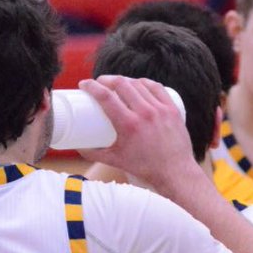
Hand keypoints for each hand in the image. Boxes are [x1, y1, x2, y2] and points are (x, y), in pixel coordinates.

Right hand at [77, 76, 198, 188]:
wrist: (175, 172)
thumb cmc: (145, 168)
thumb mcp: (115, 160)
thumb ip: (94, 154)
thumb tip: (77, 146)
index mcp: (128, 125)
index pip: (105, 96)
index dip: (91, 86)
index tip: (84, 84)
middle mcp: (145, 114)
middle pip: (122, 84)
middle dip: (107, 80)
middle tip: (100, 83)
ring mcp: (160, 110)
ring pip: (139, 84)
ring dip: (125, 80)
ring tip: (117, 83)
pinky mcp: (172, 110)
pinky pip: (157, 88)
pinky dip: (145, 82)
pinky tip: (138, 83)